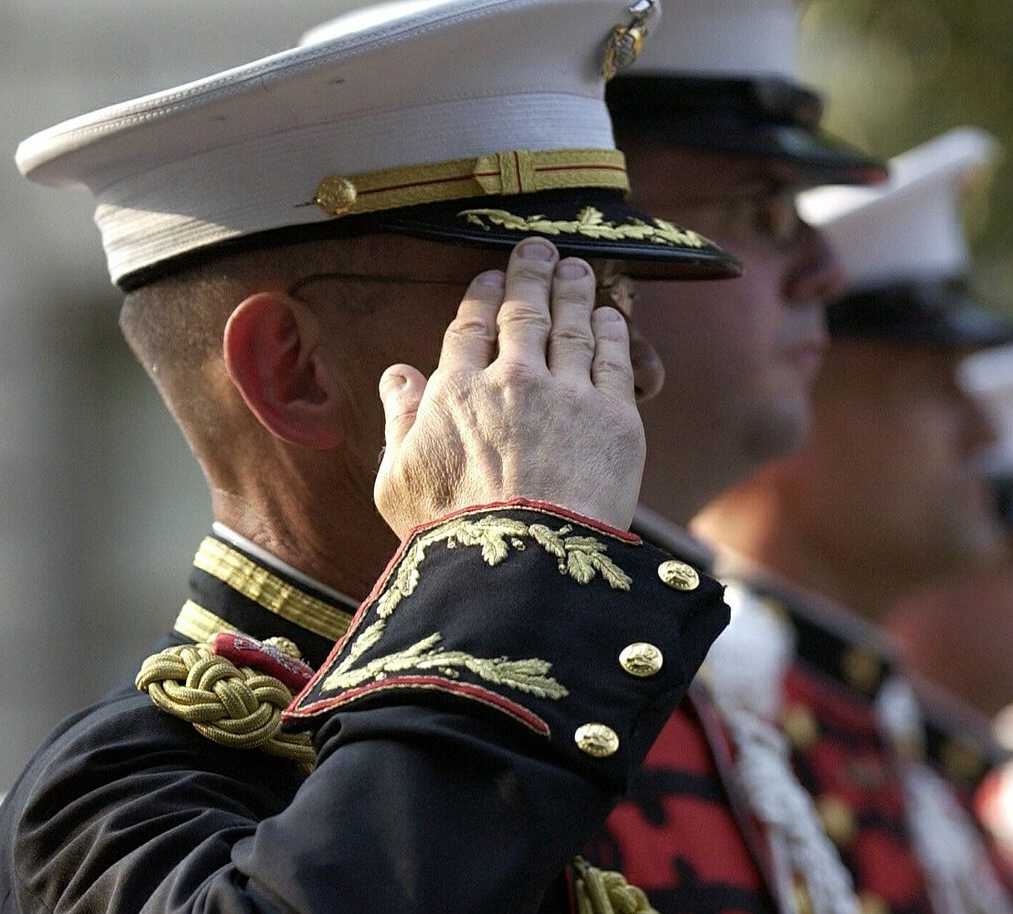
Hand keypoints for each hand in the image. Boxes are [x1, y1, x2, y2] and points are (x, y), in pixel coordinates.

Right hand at [374, 239, 644, 535]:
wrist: (523, 564)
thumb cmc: (452, 535)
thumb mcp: (398, 481)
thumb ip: (398, 421)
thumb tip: (398, 375)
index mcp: (455, 391)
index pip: (470, 327)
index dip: (481, 297)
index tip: (488, 277)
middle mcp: (511, 379)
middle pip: (523, 311)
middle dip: (530, 274)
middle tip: (539, 249)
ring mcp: (567, 394)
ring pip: (571, 326)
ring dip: (574, 291)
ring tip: (577, 269)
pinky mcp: (614, 416)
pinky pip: (613, 359)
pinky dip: (611, 330)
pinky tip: (610, 315)